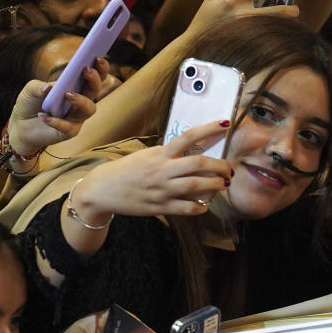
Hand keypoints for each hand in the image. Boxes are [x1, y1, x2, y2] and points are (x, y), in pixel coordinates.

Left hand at [7, 60, 109, 157]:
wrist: (20, 126)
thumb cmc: (30, 104)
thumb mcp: (30, 90)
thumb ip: (38, 86)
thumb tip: (49, 88)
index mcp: (75, 88)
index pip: (93, 77)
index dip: (100, 68)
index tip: (97, 57)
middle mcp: (80, 102)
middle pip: (95, 90)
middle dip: (94, 80)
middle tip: (86, 70)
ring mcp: (77, 117)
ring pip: (89, 109)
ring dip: (81, 100)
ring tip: (67, 94)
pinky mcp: (69, 132)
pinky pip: (68, 127)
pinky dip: (56, 121)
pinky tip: (43, 116)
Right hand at [71, 120, 232, 223]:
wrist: (102, 189)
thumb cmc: (127, 170)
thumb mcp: (147, 155)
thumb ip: (168, 154)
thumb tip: (194, 150)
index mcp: (160, 154)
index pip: (188, 137)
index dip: (208, 129)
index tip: (225, 124)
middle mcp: (162, 170)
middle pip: (198, 163)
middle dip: (219, 165)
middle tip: (229, 168)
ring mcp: (161, 189)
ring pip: (196, 185)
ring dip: (215, 185)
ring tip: (223, 184)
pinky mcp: (159, 207)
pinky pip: (186, 208)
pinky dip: (200, 207)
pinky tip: (205, 204)